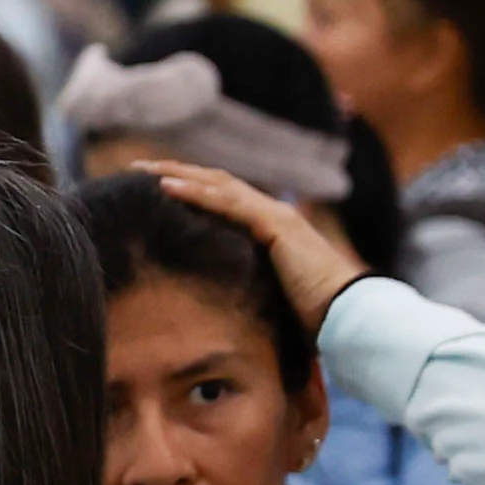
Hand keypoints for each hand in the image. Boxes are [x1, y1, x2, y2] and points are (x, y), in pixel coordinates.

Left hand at [151, 163, 368, 326]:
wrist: (347, 316)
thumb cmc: (314, 316)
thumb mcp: (270, 295)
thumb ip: (249, 285)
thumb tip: (220, 303)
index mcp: (272, 227)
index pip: (224, 198)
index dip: (190, 187)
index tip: (154, 186)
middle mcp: (274, 213)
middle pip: (216, 182)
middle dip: (176, 171)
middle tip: (137, 167)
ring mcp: (276, 215)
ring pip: (218, 184)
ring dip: (178, 174)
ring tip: (142, 169)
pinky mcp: (275, 225)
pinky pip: (228, 203)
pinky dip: (196, 193)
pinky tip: (166, 187)